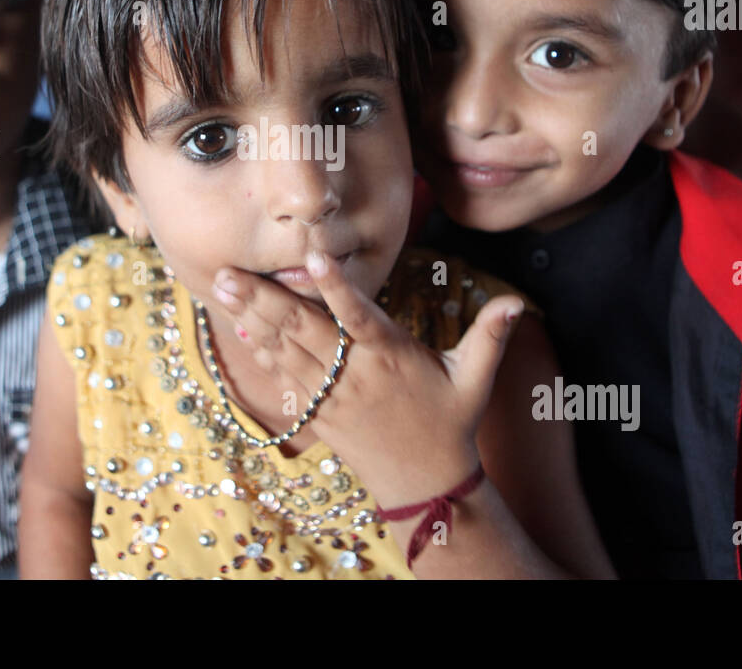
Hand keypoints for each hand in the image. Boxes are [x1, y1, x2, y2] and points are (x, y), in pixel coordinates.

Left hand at [210, 250, 523, 507]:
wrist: (426, 484)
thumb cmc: (451, 423)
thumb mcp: (475, 378)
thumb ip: (490, 336)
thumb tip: (518, 302)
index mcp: (392, 357)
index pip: (359, 315)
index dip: (337, 286)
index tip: (314, 256)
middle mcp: (357, 375)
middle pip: (305, 330)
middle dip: (265, 298)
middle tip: (230, 272)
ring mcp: (334, 396)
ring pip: (287, 352)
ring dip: (253, 320)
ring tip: (223, 289)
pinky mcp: (321, 415)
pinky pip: (286, 381)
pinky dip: (264, 355)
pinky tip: (242, 331)